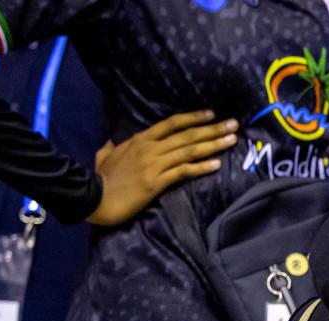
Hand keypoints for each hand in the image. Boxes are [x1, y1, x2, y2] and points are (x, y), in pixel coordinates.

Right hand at [88, 111, 238, 225]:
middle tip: (234, 124)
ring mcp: (154, 164)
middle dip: (213, 128)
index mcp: (140, 139)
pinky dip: (201, 167)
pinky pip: (183, 172)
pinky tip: (217, 165)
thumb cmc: (100, 178)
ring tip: (232, 140)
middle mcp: (150, 148)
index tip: (211, 113)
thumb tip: (110, 143)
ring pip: (189, 151)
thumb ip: (111, 147)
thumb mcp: (104, 156)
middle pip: (186, 135)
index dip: (193, 117)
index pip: (171, 123)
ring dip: (213, 145)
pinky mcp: (156, 182)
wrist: (94, 198)